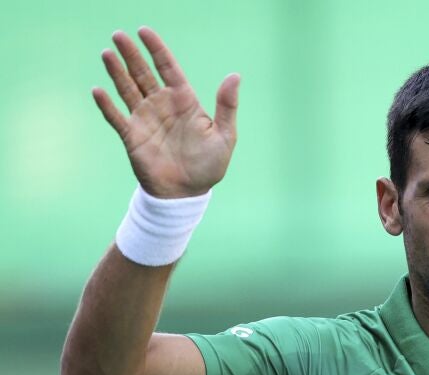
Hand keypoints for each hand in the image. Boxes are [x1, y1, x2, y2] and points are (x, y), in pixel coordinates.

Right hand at [94, 27, 238, 197]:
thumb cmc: (209, 165)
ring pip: (127, 89)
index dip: (156, 49)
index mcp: (184, 101)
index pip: (168, 68)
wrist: (187, 193)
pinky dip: (107, 105)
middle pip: (143, 73)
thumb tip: (235, 76)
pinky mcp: (132, 136)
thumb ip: (227, 106)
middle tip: (118, 35)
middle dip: (131, 54)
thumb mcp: (224, 135)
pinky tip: (98, 91)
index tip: (144, 31)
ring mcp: (145, 119)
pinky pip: (116, 117)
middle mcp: (162, 105)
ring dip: (117, 72)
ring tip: (107, 53)